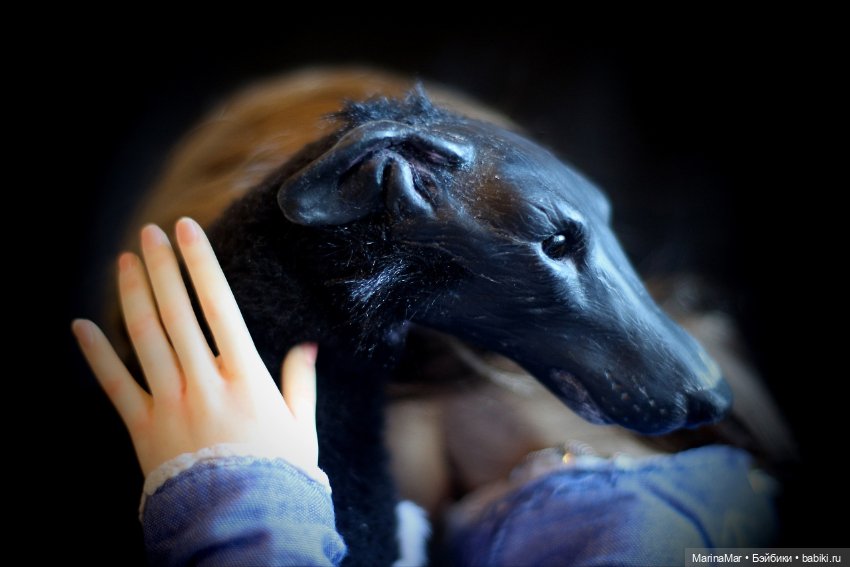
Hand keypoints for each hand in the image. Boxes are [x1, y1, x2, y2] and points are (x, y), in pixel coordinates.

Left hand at [72, 218, 321, 482]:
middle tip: (151, 233)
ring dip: (133, 295)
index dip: (201, 264)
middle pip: (177, 311)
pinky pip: (114, 385)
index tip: (189, 230)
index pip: (219, 304)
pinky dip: (96, 356)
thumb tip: (309, 346)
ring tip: (125, 260)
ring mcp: (170, 403)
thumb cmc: (278, 473)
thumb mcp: (301, 426)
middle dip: (162, 267)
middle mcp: (204, 381)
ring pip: (145, 337)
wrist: (242, 523)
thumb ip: (301, 382)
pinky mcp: (143, 428)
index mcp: (245, 375)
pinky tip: (80, 326)